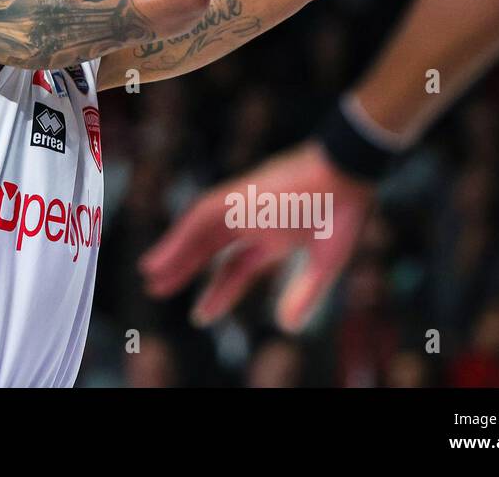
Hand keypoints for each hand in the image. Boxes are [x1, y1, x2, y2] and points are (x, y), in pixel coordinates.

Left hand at [139, 139, 373, 331]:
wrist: (349, 171)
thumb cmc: (344, 212)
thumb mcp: (325, 263)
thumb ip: (304, 293)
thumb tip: (287, 327)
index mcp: (273, 237)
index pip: (236, 268)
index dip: (219, 292)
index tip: (199, 316)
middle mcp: (251, 221)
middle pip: (208, 249)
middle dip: (184, 269)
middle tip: (156, 289)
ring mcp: (243, 206)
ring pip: (199, 231)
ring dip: (174, 252)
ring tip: (150, 275)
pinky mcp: (239, 193)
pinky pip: (202, 213)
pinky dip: (181, 233)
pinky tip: (165, 254)